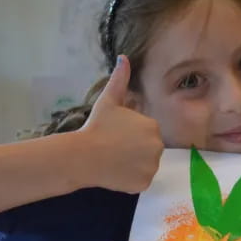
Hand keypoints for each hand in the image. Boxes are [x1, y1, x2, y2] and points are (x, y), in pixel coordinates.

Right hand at [81, 55, 163, 193]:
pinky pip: (141, 181)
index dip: (130, 135)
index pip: (147, 133)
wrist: (83, 155)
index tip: (116, 136)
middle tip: (114, 149)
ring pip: (146, 166)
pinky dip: (131, 179)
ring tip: (114, 160)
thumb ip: (119, 80)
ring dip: (134, 165)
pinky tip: (116, 173)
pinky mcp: (144, 183)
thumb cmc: (96, 126)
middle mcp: (158, 147)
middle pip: (149, 150)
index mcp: (153, 126)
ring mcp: (152, 167)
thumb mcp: (108, 101)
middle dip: (135, 150)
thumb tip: (123, 57)